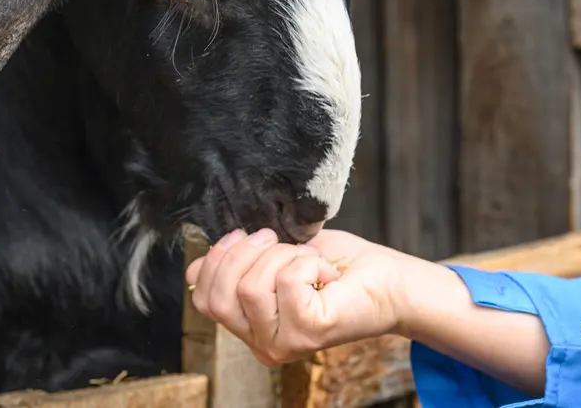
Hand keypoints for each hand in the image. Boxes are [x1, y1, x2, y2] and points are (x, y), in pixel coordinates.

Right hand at [184, 227, 414, 365]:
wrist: (387, 278)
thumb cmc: (336, 266)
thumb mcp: (275, 257)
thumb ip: (237, 265)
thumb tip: (193, 269)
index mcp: (250, 327)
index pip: (204, 301)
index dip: (215, 262)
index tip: (242, 236)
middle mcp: (263, 344)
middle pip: (220, 296)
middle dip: (244, 254)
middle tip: (277, 241)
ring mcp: (285, 343)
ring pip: (250, 287)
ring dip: (282, 256)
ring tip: (308, 259)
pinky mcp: (310, 332)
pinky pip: (286, 282)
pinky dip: (306, 261)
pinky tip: (325, 272)